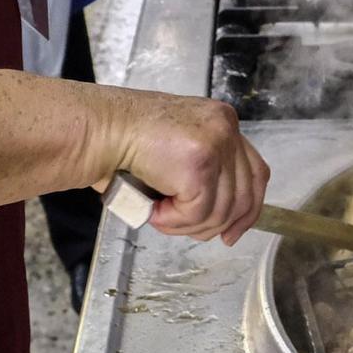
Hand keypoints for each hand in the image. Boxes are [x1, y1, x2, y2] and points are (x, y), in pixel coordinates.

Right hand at [91, 88, 266, 243]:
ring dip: (186, 225)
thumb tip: (216, 216)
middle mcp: (225, 127)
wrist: (98, 130)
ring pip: (219, 210)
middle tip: (188, 231)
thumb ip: (202, 170)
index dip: (247, 209)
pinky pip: (197, 213)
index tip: (232, 232)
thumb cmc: (121, 140)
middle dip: (216, 225)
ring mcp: (216, 144)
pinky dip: (173, 222)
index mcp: (221, 120)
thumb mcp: (175, 149)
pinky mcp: (200, 164)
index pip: (255, 172)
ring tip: (160, 215)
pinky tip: (154, 211)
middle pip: (243, 196)